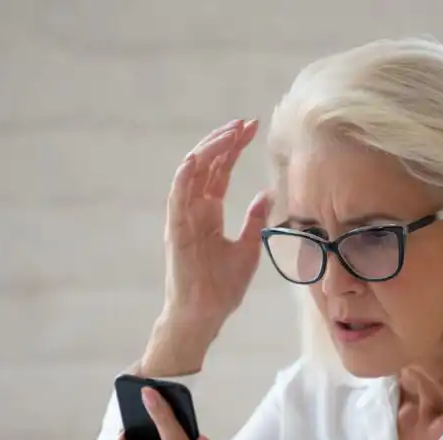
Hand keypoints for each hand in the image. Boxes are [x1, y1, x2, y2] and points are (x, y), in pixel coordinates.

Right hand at [162, 118, 274, 331]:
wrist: (205, 314)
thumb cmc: (222, 287)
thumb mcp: (247, 247)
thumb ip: (254, 219)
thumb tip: (267, 194)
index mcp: (209, 213)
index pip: (221, 170)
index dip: (234, 148)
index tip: (253, 128)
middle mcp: (194, 210)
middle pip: (207, 165)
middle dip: (225, 141)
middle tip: (246, 123)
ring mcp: (183, 218)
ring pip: (191, 173)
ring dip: (209, 150)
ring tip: (229, 133)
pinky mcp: (175, 230)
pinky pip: (177, 196)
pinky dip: (185, 175)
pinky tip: (199, 157)